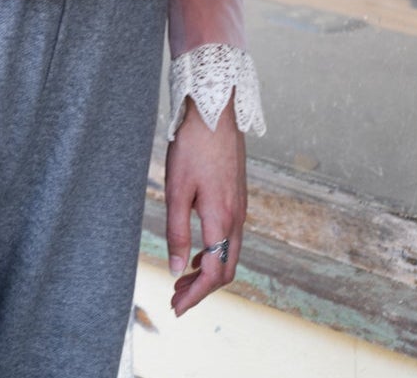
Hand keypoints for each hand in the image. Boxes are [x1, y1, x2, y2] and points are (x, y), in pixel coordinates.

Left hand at [164, 99, 245, 317]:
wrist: (215, 110)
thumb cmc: (193, 147)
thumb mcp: (177, 190)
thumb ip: (177, 232)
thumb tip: (177, 269)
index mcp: (222, 220)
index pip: (215, 274)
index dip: (196, 296)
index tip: (176, 307)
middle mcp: (237, 218)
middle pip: (226, 269)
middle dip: (202, 288)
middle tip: (176, 297)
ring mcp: (240, 206)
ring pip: (230, 253)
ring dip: (208, 270)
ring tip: (183, 277)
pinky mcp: (237, 195)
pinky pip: (230, 236)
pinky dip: (214, 251)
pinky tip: (198, 249)